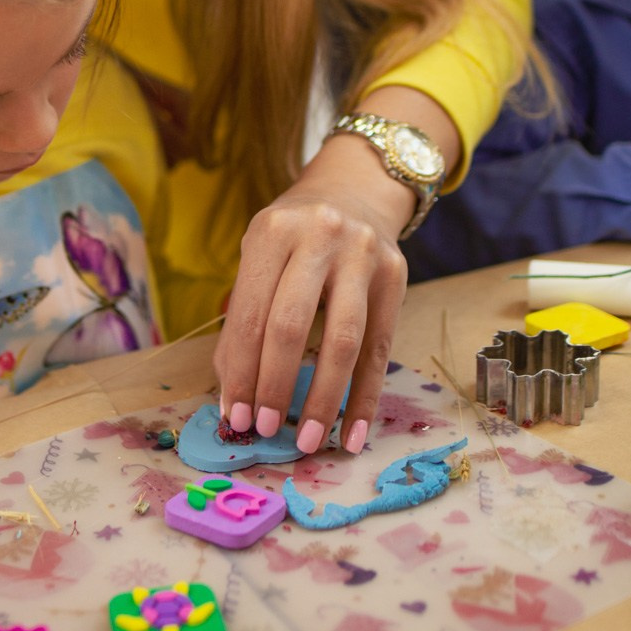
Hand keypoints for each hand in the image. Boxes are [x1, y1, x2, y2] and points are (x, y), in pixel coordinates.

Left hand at [215, 141, 409, 457]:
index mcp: (274, 232)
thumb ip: (246, 315)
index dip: (241, 370)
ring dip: (323, 399)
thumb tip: (233, 392)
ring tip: (309, 439)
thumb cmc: (294, 235)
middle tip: (265, 428)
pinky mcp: (396, 275)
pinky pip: (381, 349)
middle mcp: (320, 237)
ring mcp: (363, 254)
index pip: (252, 315)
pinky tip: (354, 433)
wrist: (353, 191)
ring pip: (343, 341)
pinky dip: (366, 397)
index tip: (235, 414)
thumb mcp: (262, 256)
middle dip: (274, 385)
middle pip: (292, 326)